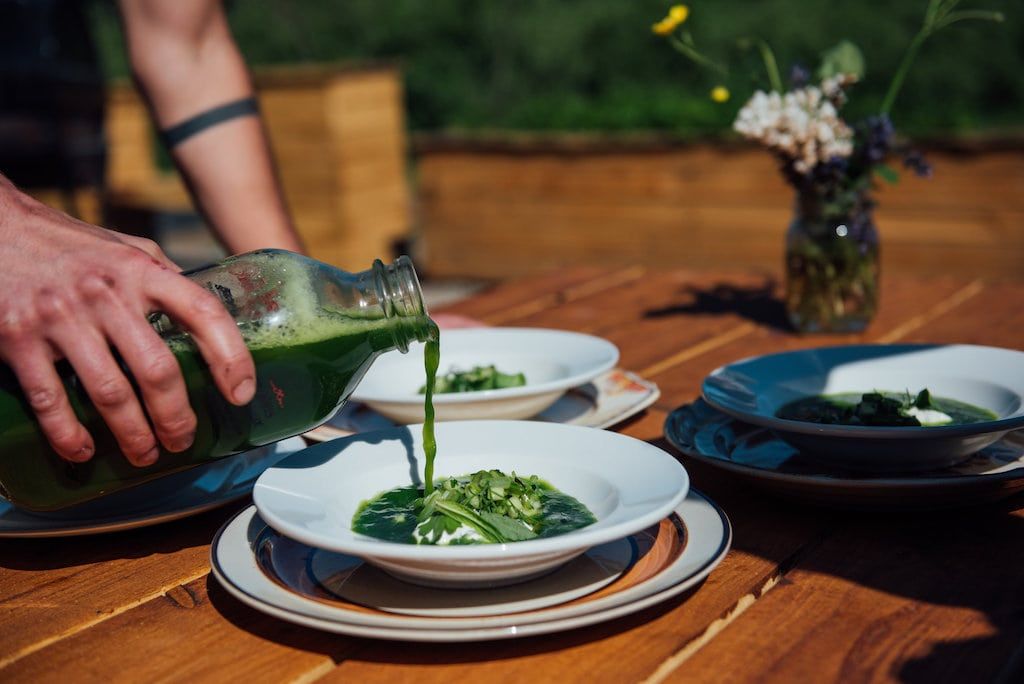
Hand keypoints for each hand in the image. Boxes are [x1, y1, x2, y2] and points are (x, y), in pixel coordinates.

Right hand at [0, 177, 255, 465]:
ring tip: (145, 454)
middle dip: (176, 416)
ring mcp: (61, 318)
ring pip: (110, 393)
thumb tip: (204, 319)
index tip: (241, 392)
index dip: (231, 357)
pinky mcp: (17, 339)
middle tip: (182, 440)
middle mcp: (106, 294)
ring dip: (133, 434)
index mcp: (142, 271)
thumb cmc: (69, 245)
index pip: (203, 313)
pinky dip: (69, 434)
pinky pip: (50, 400)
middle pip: (157, 370)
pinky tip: (83, 451)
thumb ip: (164, 281)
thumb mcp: (127, 250)